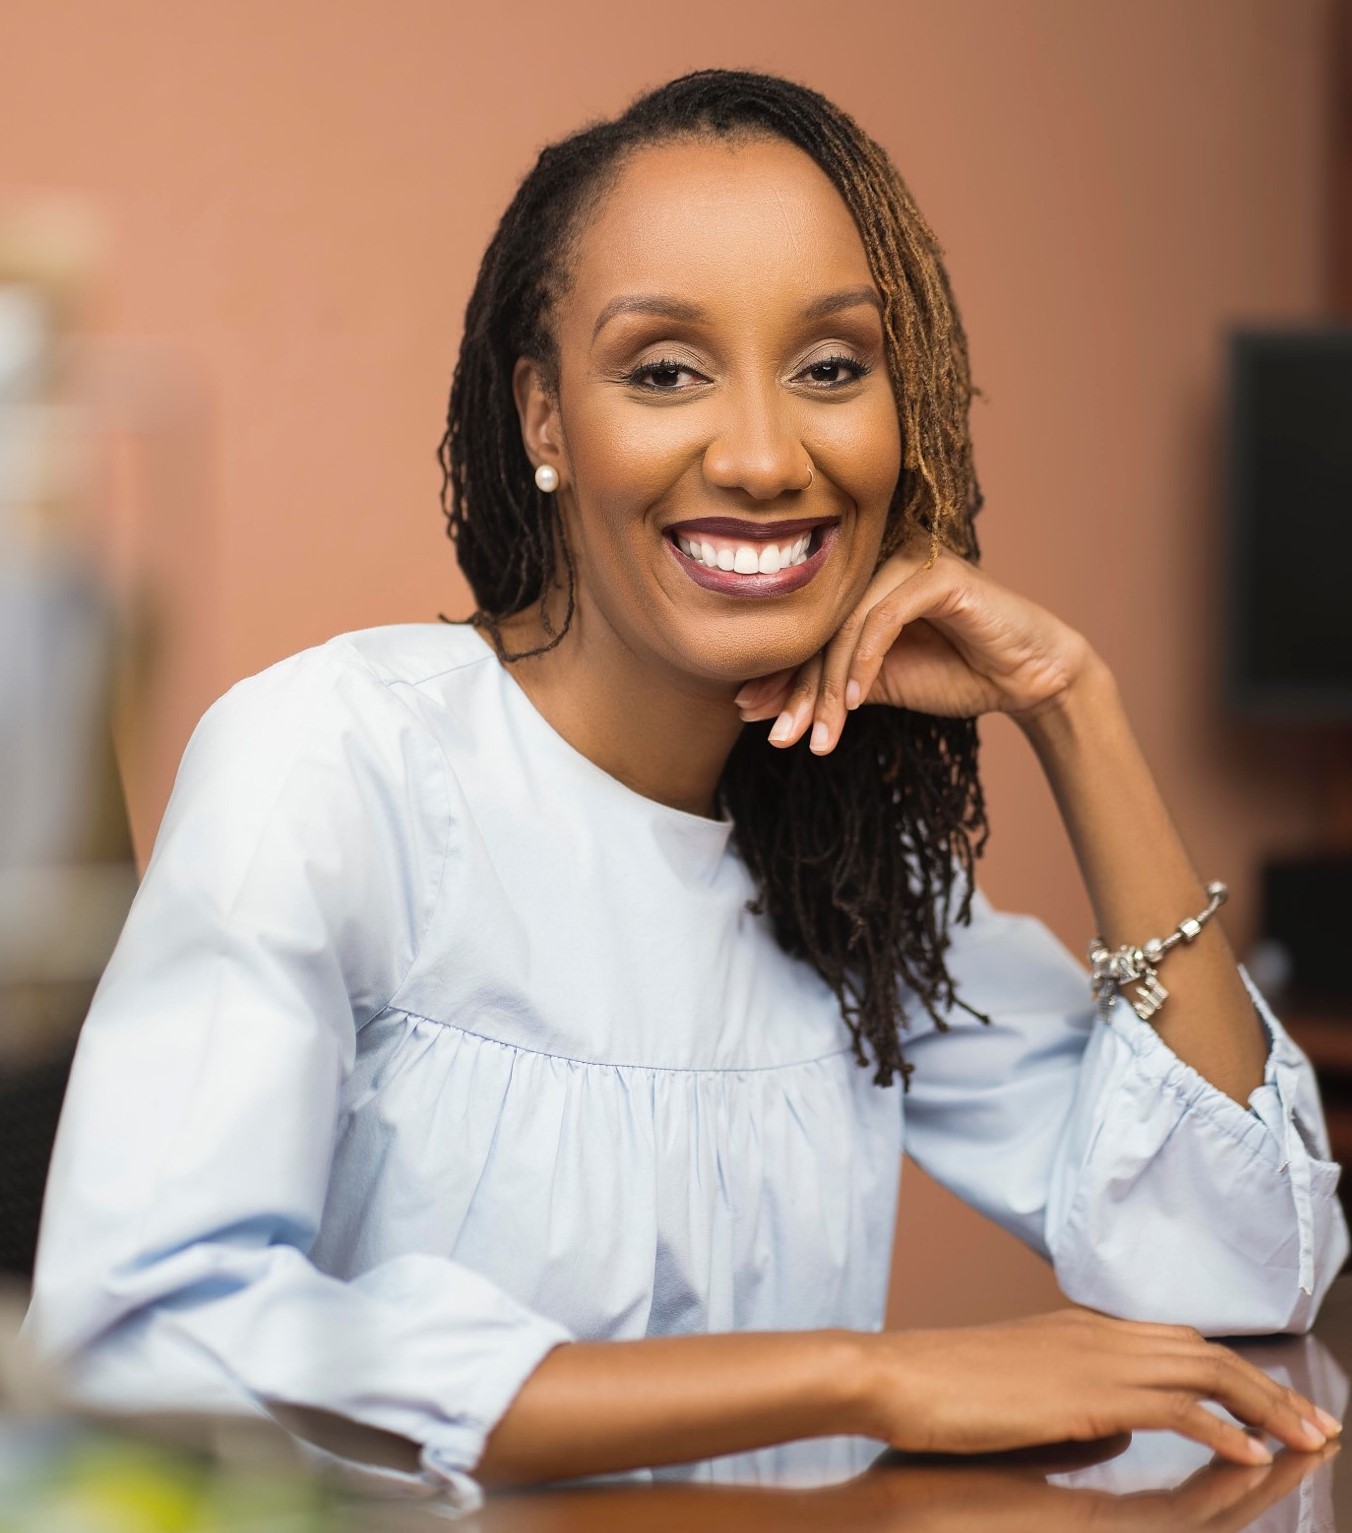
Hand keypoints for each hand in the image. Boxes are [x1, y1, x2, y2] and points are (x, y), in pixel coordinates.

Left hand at [734, 534, 1092, 752]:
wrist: (1029, 678)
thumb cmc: (958, 674)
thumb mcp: (878, 686)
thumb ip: (826, 686)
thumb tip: (754, 706)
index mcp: (861, 585)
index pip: (809, 631)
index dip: (779, 674)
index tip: (752, 717)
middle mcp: (880, 564)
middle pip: (821, 627)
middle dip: (796, 687)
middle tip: (780, 736)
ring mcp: (909, 562)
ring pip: (847, 626)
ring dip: (828, 687)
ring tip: (820, 735)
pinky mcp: (938, 574)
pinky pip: (883, 617)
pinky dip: (864, 661)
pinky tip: (856, 703)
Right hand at [858, 1309, 1340, 1465]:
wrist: (897, 1377)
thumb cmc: (942, 1384)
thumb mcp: (1021, 1382)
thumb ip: (1077, 1395)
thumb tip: (1122, 1422)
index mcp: (1081, 1328)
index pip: (1178, 1342)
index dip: (1234, 1372)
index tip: (1273, 1404)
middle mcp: (1097, 1333)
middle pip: (1206, 1353)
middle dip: (1268, 1389)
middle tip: (1317, 1423)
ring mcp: (1094, 1359)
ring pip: (1206, 1373)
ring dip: (1265, 1406)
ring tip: (1307, 1439)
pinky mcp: (1088, 1395)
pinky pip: (1176, 1407)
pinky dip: (1221, 1428)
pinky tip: (1250, 1454)